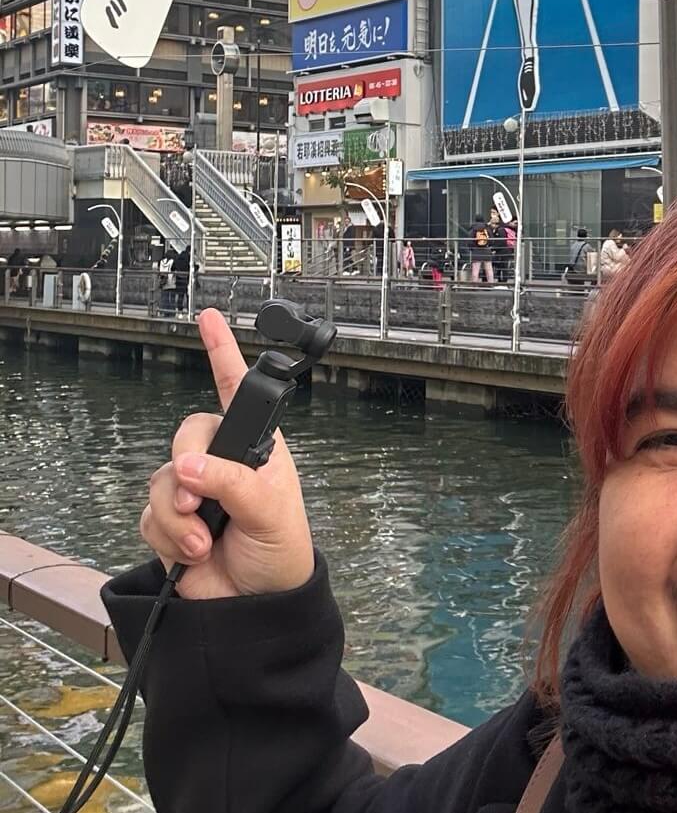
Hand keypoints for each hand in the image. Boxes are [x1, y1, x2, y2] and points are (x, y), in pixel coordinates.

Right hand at [139, 309, 314, 598]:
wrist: (257, 605)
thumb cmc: (280, 551)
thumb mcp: (270, 511)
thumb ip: (232, 483)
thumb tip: (186, 468)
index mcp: (256, 448)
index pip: (239, 393)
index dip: (223, 354)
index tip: (210, 319)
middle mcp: (222, 461)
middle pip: (185, 434)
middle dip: (186, 468)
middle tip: (198, 499)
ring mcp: (193, 490)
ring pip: (159, 479)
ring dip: (177, 516)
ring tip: (205, 540)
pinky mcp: (168, 521)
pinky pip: (147, 515)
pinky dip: (168, 537)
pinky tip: (194, 553)